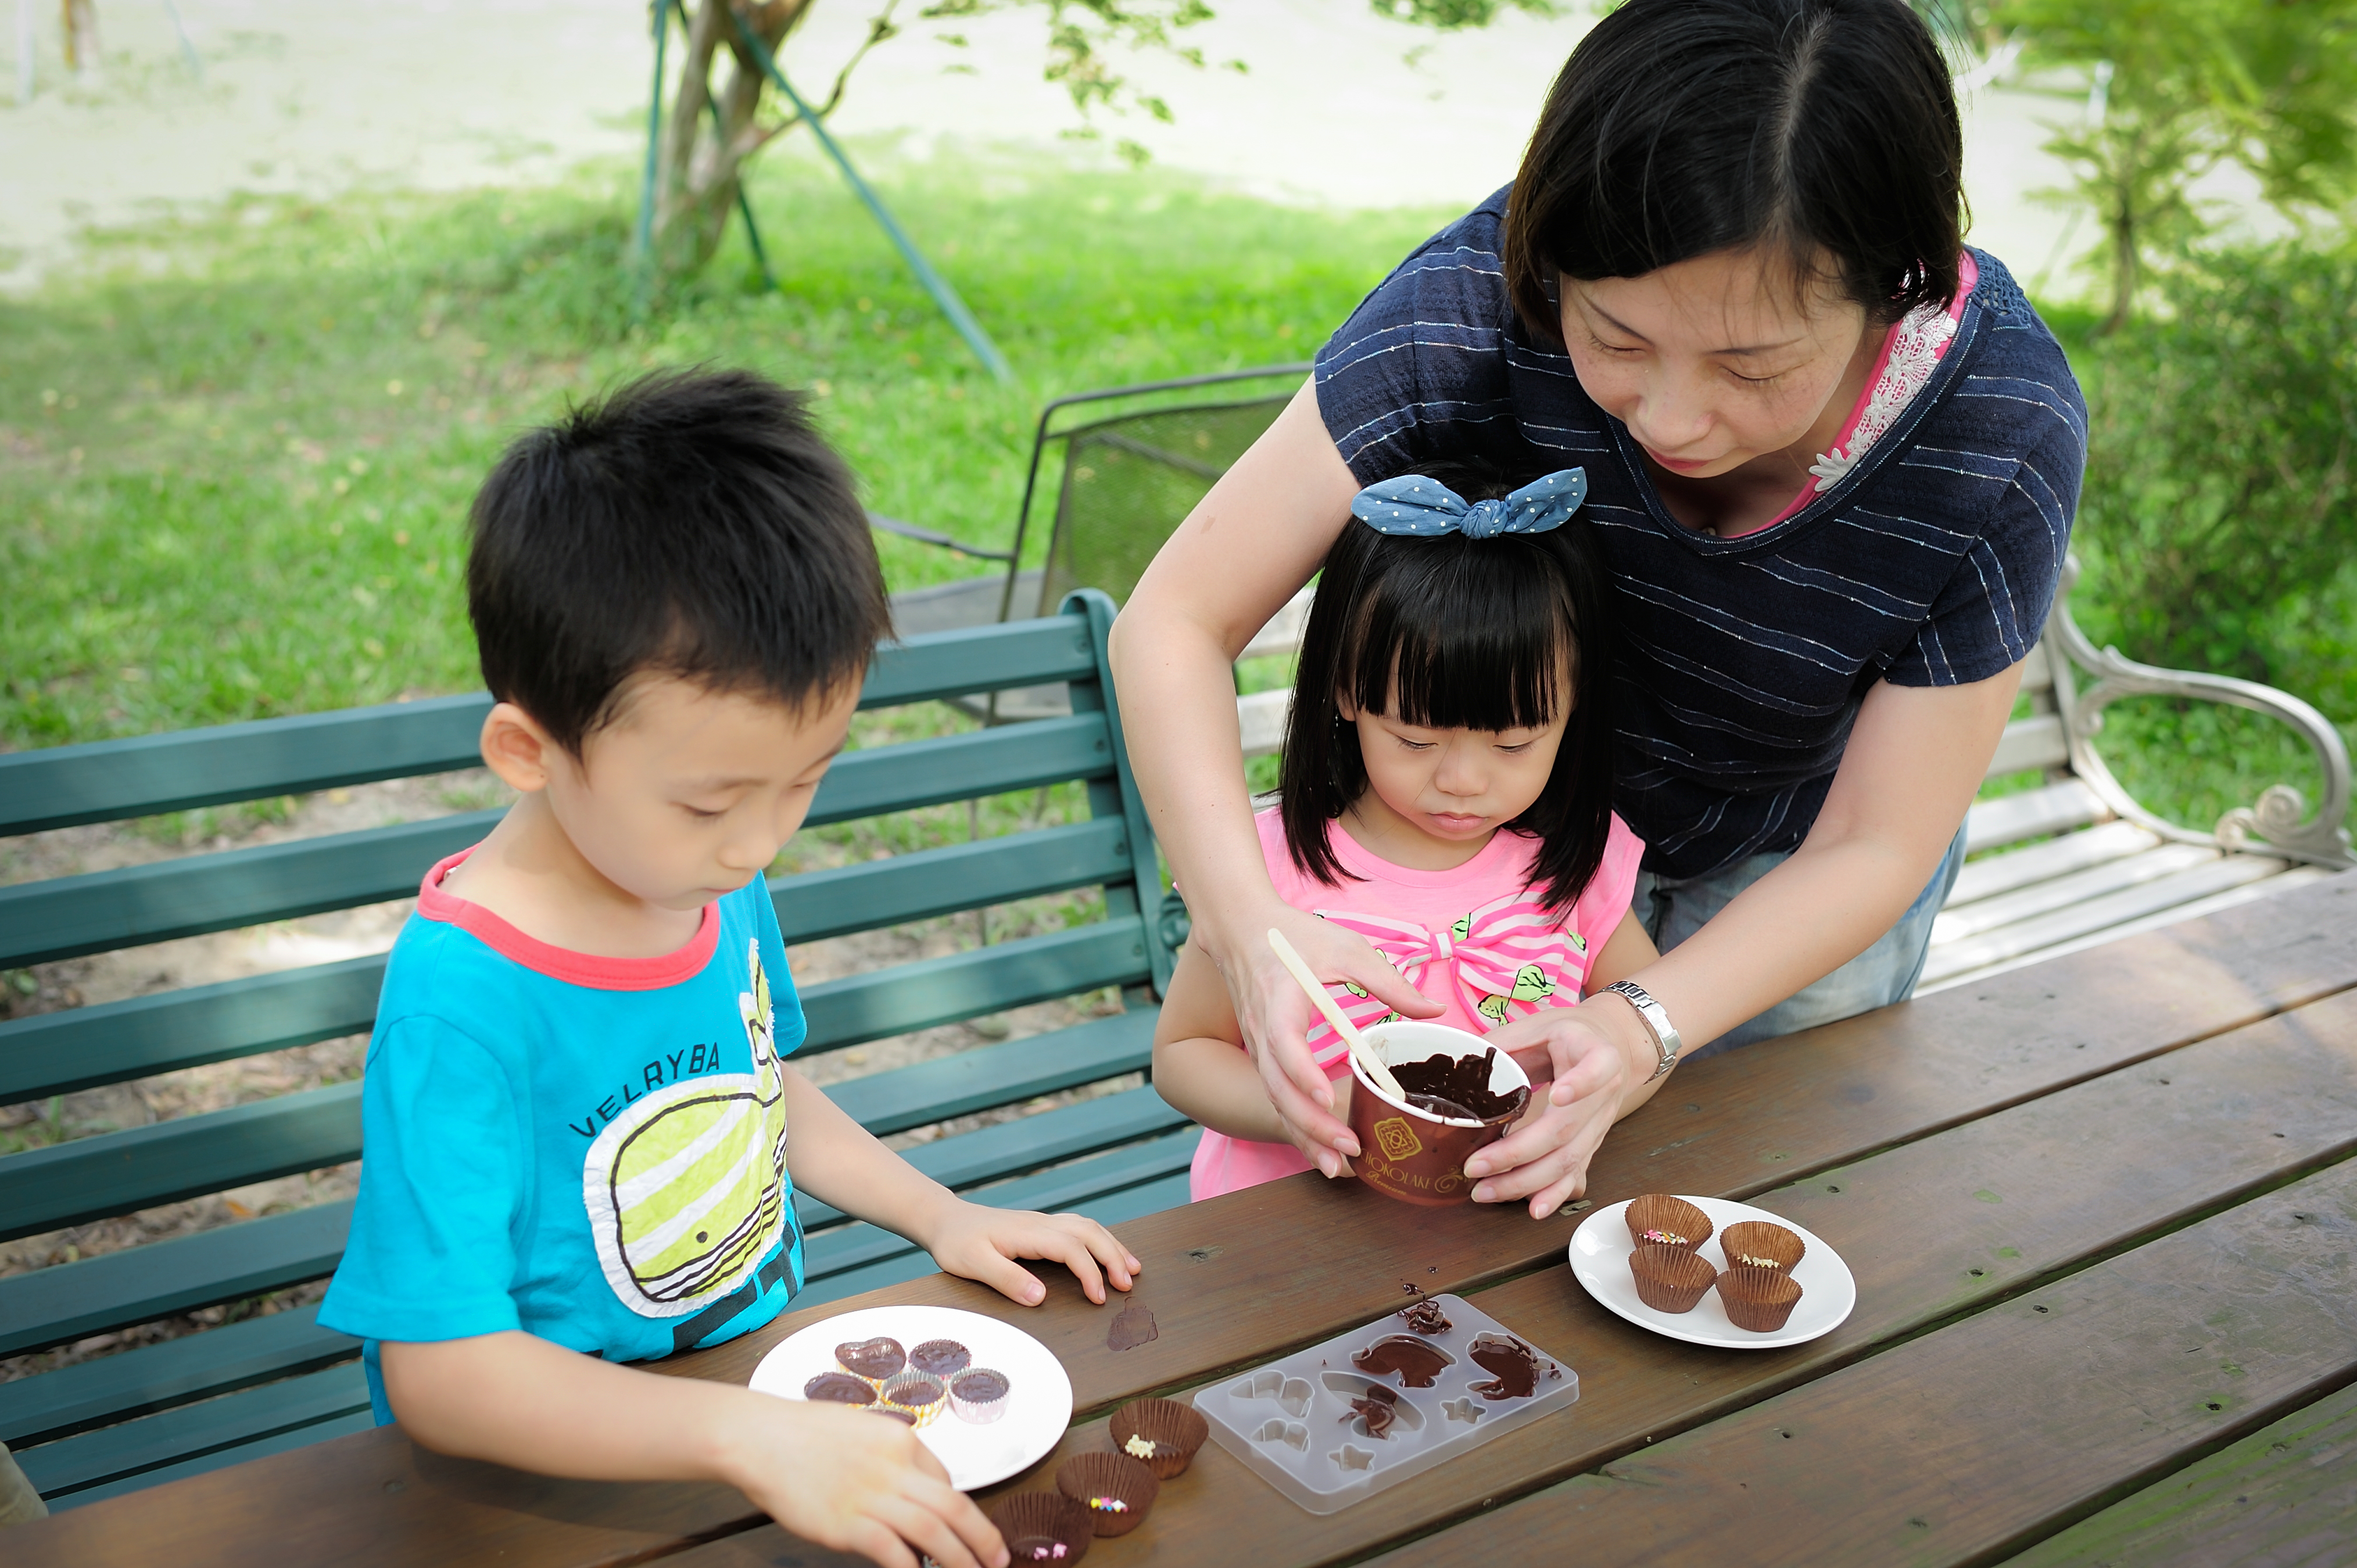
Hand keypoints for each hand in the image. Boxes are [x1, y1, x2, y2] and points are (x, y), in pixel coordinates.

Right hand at [721, 1394, 1007, 1567]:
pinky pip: (892, 1551)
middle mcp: (894, 1467)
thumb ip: (890, 1459)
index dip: (961, 1513)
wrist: (759, 1437)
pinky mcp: (846, 1522)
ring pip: (933, 1531)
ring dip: (959, 1559)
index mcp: (901, 1440)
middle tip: (998, 1561)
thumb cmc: (803, 1434)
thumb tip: (913, 1492)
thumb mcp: (860, 1430)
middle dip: (982, 1539)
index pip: (945, 1480)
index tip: (969, 1534)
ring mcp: (871, 1495)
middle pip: (953, 1507)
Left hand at [920, 1197, 1141, 1305]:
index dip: (1090, 1273)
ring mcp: (1042, 1223)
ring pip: (1088, 1227)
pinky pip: (1079, 1227)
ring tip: (1132, 1268)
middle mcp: (1041, 1224)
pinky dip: (1100, 1239)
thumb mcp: (973, 1264)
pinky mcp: (1041, 1227)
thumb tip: (1041, 1297)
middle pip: (1089, 1232)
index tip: (1099, 1298)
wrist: (945, 1219)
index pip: (1071, 1248)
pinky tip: (1107, 1250)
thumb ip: (1007, 1279)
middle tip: (1129, 1284)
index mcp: (1027, 1233)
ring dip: (1112, 1245)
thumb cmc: (956, 1243)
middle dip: (1113, 1256)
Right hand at [1204, 899, 1439, 1176]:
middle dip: (1310, 1122)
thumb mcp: (1345, 948)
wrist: (1239, 929)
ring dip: (1303, 1135)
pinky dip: (1296, 1129)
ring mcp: (1257, 1046)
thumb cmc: (1296, 936)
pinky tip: (1321, 1153)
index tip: (1327, 1097)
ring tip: (1337, 1166)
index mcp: (1280, 997)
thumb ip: (1388, 981)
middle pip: (1277, 1085)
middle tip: (1349, 1146)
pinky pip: (1276, 1099)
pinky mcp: (1262, 1057)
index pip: (1284, 1041)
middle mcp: (1262, 1029)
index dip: (1303, 1072)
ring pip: (1274, 1100)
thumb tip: (1434, 1011)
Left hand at [1461, 1000, 1650, 1218]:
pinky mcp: (1592, 1145)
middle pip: (1566, 1130)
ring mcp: (1599, 1125)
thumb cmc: (1572, 1034)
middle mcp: (1604, 1095)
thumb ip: (1505, 1041)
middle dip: (1519, 1153)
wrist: (1614, 1047)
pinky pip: (1574, 1175)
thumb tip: (1457, 1059)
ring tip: (1486, 1191)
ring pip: (1568, 1160)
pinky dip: (1553, 1195)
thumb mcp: (1542, 1025)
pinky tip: (1532, 1210)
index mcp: (1598, 1055)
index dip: (1581, 1083)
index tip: (1557, 1095)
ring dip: (1525, 1181)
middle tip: (1476, 1166)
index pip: (1597, 1068)